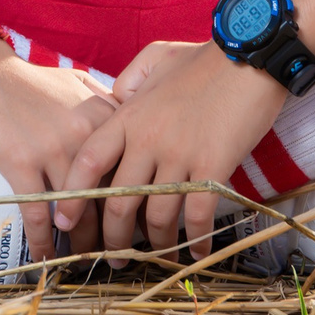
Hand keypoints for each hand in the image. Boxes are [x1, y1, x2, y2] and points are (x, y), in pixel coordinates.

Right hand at [0, 44, 117, 260]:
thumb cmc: (26, 80)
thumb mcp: (76, 83)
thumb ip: (105, 105)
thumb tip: (128, 134)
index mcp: (102, 113)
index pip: (129, 167)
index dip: (136, 201)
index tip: (138, 223)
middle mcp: (83, 132)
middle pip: (107, 194)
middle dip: (114, 230)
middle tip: (118, 253)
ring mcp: (52, 147)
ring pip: (76, 210)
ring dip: (82, 243)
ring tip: (85, 260)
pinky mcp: (20, 161)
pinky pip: (37, 212)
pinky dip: (42, 239)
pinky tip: (46, 255)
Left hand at [56, 41, 284, 263]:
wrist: (250, 56)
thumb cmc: (202, 59)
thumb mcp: (154, 58)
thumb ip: (128, 81)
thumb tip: (115, 100)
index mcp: (129, 116)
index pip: (90, 162)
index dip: (72, 196)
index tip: (64, 222)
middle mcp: (148, 139)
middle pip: (119, 202)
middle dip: (113, 237)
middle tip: (114, 258)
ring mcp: (179, 155)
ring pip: (157, 216)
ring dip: (156, 245)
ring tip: (158, 258)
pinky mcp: (213, 167)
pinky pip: (197, 215)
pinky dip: (196, 240)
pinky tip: (197, 252)